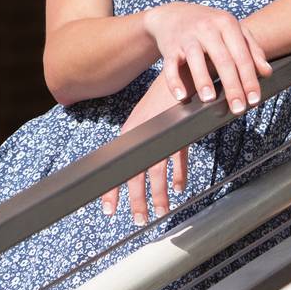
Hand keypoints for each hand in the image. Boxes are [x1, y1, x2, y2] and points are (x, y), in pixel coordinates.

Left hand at [100, 73, 187, 224]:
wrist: (182, 69)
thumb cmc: (165, 96)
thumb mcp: (152, 120)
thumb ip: (150, 144)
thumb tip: (155, 171)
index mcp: (131, 132)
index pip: (117, 165)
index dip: (112, 189)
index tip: (108, 209)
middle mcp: (142, 134)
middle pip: (135, 173)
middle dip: (136, 200)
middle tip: (137, 220)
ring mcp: (160, 133)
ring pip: (156, 171)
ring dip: (159, 195)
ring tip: (160, 212)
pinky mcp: (178, 130)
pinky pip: (177, 158)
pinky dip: (179, 174)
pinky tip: (178, 188)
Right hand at [143, 4, 272, 114]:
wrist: (173, 14)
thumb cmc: (209, 26)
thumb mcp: (232, 30)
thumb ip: (252, 49)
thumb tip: (266, 72)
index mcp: (227, 24)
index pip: (242, 55)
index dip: (249, 79)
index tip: (254, 100)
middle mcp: (207, 28)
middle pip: (222, 60)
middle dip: (232, 86)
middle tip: (238, 108)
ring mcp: (187, 36)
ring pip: (195, 59)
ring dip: (203, 81)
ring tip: (209, 100)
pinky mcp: (170, 46)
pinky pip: (170, 65)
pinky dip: (174, 81)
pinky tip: (181, 96)